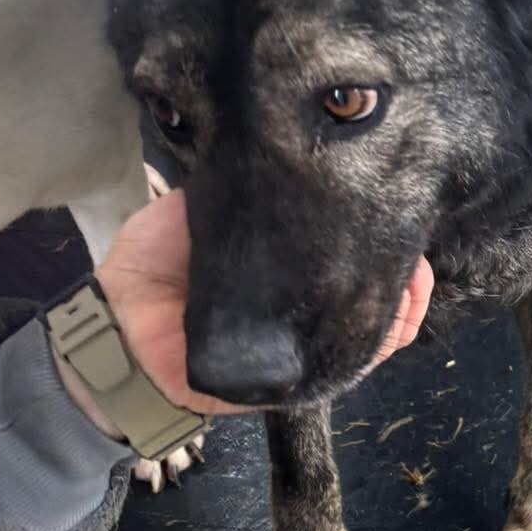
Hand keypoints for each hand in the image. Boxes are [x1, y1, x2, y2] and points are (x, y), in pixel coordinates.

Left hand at [64, 186, 433, 423]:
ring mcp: (303, 350)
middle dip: (404, 269)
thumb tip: (292, 149)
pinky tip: (400, 307)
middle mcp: (300, 314)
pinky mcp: (298, 381)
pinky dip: (382, 340)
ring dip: (404, 301)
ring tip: (415, 271)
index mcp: (284, 277)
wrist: (116, 328)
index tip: (398, 204)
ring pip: (376, 331)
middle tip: (414, 236)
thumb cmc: (151, 269)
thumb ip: (245, 191)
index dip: (378, 235)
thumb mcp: (199, 211)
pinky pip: (352, 365)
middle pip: (373, 294)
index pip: (347, 258)